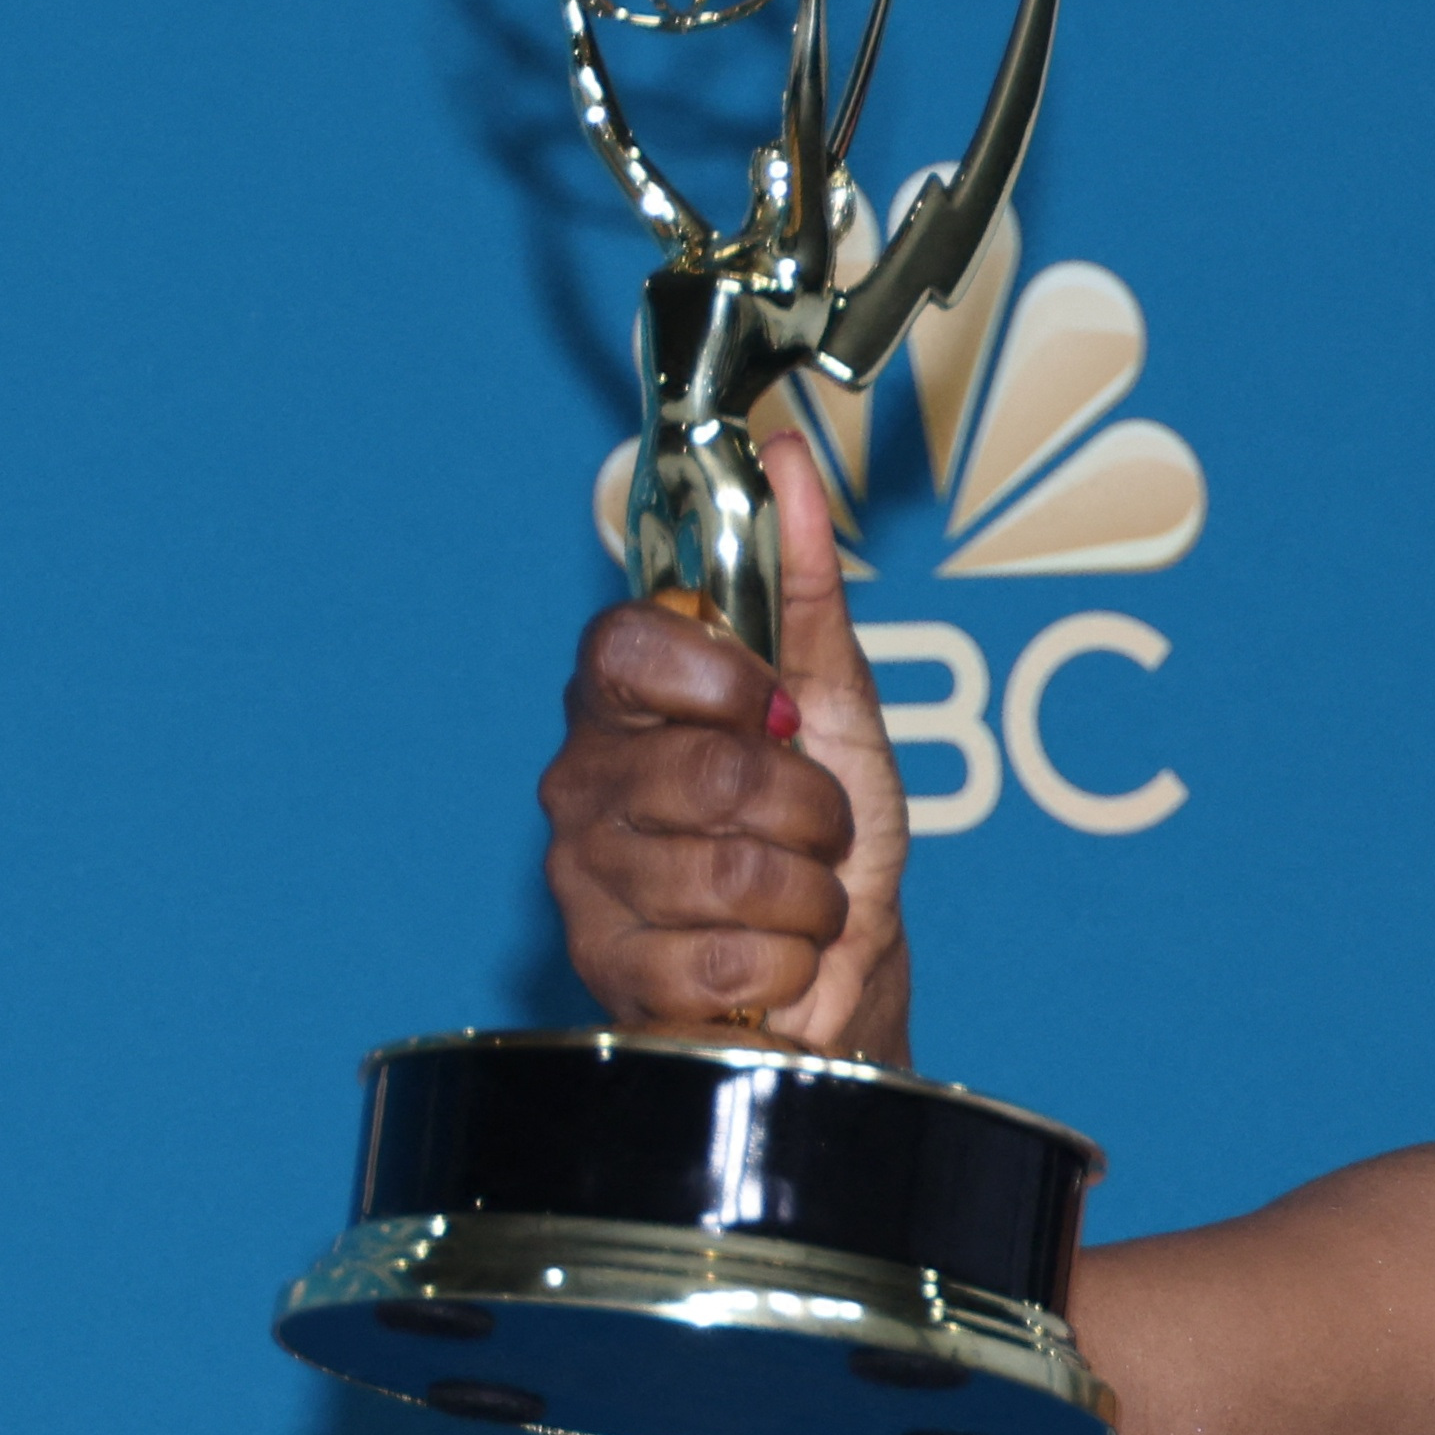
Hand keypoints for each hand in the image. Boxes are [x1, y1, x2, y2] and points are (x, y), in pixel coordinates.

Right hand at [541, 431, 912, 1062]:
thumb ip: (806, 586)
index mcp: (627, 703)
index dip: (719, 680)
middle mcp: (585, 783)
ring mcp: (587, 881)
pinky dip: (789, 963)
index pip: (626, 646)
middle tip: (812, 826)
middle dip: (808, 809)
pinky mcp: (610, 972)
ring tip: (797, 894)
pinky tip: (770, 958)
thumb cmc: (834, 837)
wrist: (849, 974)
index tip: (773, 709)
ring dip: (809, 892)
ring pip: (732, 870)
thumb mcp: (837, 701)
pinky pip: (732, 956)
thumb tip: (785, 460)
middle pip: (712, 772)